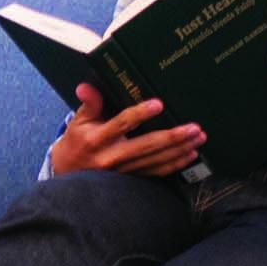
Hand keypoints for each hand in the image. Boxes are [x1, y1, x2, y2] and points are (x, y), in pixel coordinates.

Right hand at [48, 83, 206, 176]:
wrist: (68, 172)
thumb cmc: (76, 142)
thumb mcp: (78, 121)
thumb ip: (88, 103)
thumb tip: (86, 87)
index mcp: (98, 139)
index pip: (121, 124)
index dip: (140, 114)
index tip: (158, 104)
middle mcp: (112, 156)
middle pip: (146, 146)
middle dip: (172, 137)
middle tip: (193, 128)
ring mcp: (123, 170)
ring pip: (156, 160)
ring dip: (179, 150)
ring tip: (198, 138)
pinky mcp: (131, 178)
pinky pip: (156, 172)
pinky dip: (175, 165)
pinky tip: (189, 155)